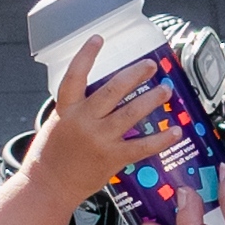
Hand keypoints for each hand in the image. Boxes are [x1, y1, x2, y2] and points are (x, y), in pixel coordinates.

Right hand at [16, 41, 181, 207]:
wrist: (49, 186)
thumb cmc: (52, 154)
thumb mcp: (58, 122)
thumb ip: (78, 107)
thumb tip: (103, 92)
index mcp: (67, 109)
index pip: (75, 75)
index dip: (86, 55)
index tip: (99, 38)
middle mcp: (84, 121)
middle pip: (113, 90)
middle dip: (135, 74)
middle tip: (151, 66)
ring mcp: (100, 139)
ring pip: (131, 113)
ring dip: (152, 99)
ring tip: (166, 90)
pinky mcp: (112, 158)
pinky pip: (142, 146)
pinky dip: (162, 138)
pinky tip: (175, 131)